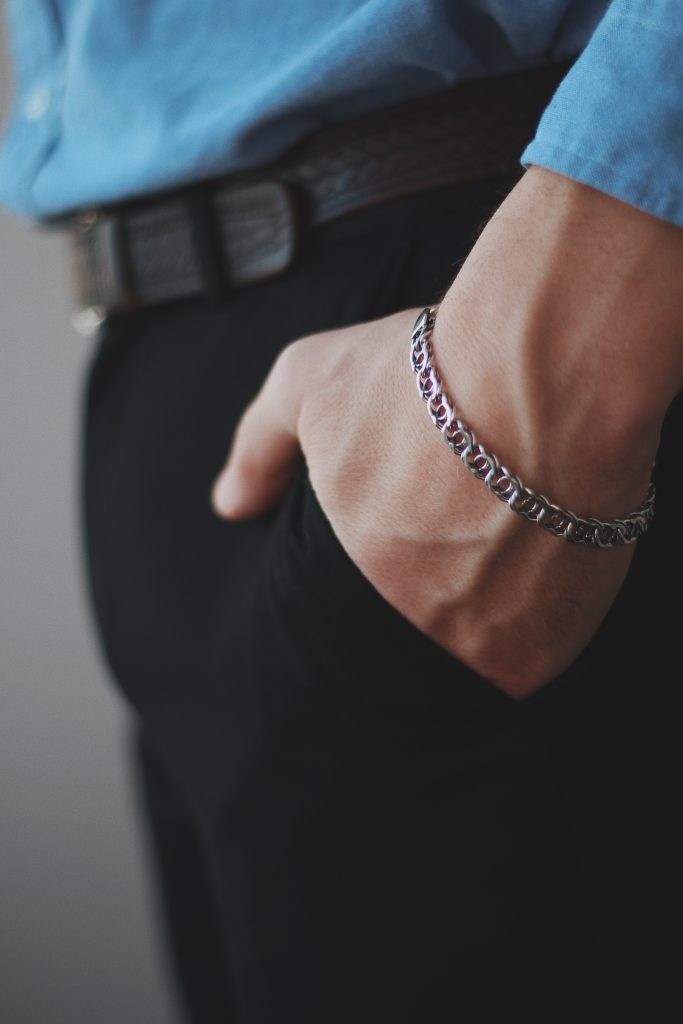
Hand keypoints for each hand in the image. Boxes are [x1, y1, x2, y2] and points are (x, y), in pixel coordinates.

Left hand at [211, 168, 681, 698]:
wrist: (547, 368)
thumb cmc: (422, 373)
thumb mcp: (307, 386)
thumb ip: (259, 449)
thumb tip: (227, 503)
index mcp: (361, 584)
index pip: (356, 615)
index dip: (391, 569)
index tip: (414, 534)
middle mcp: (430, 629)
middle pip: (429, 626)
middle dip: (443, 585)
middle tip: (469, 525)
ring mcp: (502, 640)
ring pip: (489, 642)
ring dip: (497, 600)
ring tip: (511, 530)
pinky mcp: (566, 634)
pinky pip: (546, 640)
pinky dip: (547, 604)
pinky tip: (549, 542)